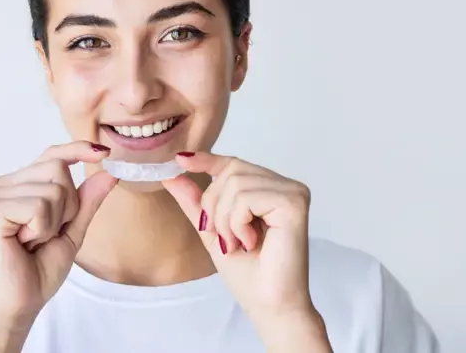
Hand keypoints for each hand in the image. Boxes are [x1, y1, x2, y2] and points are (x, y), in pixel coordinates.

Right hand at [0, 141, 116, 325]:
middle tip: (46, 234)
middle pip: (58, 168)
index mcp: (18, 185)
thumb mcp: (72, 231)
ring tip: (33, 241)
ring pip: (53, 188)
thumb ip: (87, 201)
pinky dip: (43, 228)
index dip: (77, 149)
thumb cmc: (38, 270)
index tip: (104, 152)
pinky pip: (40, 205)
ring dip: (54, 222)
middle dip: (68, 206)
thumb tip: (109, 172)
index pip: (52, 155)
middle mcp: (2, 184)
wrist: (18, 304)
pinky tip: (24, 243)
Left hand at [163, 152, 331, 350]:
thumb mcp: (212, 231)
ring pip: (235, 182)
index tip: (180, 160)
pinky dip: (238, 222)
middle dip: (215, 205)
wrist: (268, 306)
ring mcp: (293, 192)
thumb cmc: (247, 274)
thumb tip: (172, 174)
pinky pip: (247, 197)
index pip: (234, 164)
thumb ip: (196, 202)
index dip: (207, 160)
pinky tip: (251, 242)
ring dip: (226, 219)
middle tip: (225, 238)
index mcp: (269, 190)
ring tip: (239, 243)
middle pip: (231, 170)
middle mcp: (284, 186)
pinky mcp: (294, 202)